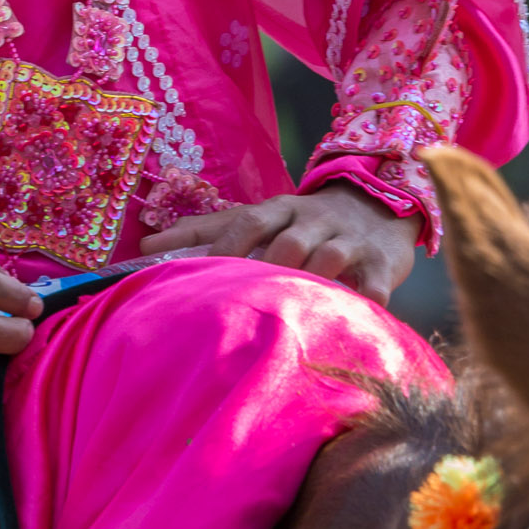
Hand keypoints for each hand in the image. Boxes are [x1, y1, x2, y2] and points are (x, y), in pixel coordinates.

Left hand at [138, 182, 417, 305]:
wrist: (379, 203)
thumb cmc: (302, 221)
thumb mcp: (259, 216)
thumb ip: (206, 231)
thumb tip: (146, 247)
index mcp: (278, 209)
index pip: (246, 222)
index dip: (224, 249)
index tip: (198, 280)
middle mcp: (312, 221)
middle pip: (289, 240)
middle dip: (269, 267)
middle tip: (245, 304)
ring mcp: (349, 240)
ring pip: (331, 257)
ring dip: (313, 282)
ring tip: (292, 317)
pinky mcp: (382, 263)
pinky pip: (374, 284)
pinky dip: (364, 303)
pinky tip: (349, 325)